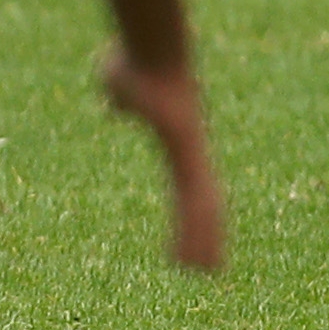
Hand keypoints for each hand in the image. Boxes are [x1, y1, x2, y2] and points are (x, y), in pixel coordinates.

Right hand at [100, 43, 225, 271]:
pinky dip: (196, 231)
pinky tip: (192, 256)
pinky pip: (196, 201)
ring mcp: (195, 154)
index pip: (189, 188)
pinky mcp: (191, 155)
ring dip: (205, 242)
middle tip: (210, 269)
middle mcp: (193, 153)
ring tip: (206, 274)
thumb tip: (118, 106)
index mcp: (179, 146)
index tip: (189, 239)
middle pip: (204, 202)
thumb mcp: (122, 92)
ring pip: (204, 207)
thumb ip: (123, 103)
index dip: (190, 215)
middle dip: (206, 235)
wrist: (149, 55)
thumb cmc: (133, 67)